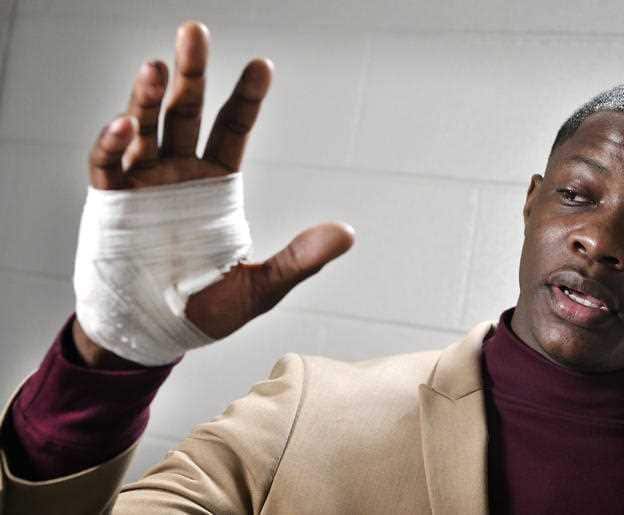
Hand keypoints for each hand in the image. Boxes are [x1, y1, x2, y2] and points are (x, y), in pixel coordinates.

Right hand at [74, 21, 353, 367]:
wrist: (155, 334)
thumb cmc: (206, 308)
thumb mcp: (261, 287)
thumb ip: (300, 258)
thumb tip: (348, 234)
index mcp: (216, 184)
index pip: (232, 128)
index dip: (246, 97)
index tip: (262, 65)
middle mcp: (179, 173)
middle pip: (185, 113)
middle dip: (191, 73)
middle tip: (195, 32)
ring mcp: (143, 184)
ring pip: (144, 128)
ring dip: (147, 98)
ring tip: (157, 66)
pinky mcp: (110, 203)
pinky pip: (107, 166)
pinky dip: (112, 145)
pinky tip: (124, 126)